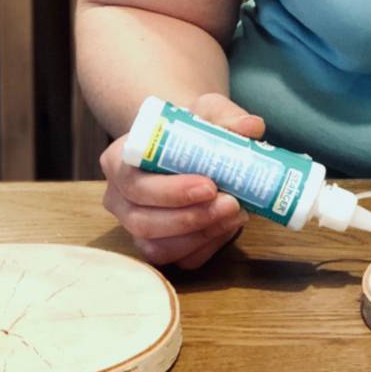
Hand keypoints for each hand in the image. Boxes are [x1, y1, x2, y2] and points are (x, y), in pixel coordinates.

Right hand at [99, 94, 262, 268]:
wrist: (191, 147)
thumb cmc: (190, 129)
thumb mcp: (207, 112)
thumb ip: (226, 117)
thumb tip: (251, 127)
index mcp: (119, 161)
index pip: (133, 183)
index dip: (169, 190)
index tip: (209, 185)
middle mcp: (120, 199)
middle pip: (143, 220)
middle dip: (190, 217)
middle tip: (230, 202)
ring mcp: (136, 228)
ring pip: (159, 247)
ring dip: (201, 234)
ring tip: (236, 213)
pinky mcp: (160, 248)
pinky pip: (181, 259)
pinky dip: (208, 245)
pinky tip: (230, 225)